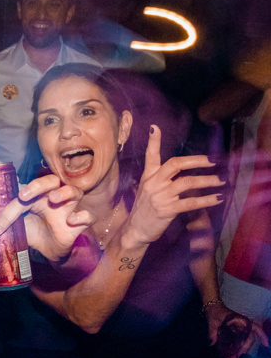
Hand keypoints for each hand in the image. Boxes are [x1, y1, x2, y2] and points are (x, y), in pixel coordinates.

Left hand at [0, 173, 94, 262]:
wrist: (51, 250)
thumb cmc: (35, 230)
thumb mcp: (16, 226)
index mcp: (36, 194)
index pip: (22, 195)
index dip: (7, 210)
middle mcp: (53, 195)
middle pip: (50, 181)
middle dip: (38, 185)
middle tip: (24, 195)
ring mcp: (69, 207)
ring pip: (74, 191)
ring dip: (64, 193)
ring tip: (54, 199)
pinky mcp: (80, 222)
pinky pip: (87, 215)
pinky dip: (82, 216)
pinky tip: (74, 220)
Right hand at [125, 125, 222, 247]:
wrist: (135, 229)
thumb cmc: (144, 209)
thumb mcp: (147, 190)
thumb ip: (161, 179)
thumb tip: (182, 171)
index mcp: (148, 177)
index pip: (150, 156)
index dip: (153, 142)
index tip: (155, 127)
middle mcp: (153, 183)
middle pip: (176, 164)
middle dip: (197, 160)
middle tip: (213, 160)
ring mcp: (160, 196)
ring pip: (188, 182)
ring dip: (208, 181)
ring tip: (221, 180)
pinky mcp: (167, 210)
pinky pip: (191, 202)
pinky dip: (207, 200)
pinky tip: (218, 198)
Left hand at [205, 304, 268, 357]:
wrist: (212, 308)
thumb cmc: (215, 312)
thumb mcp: (213, 322)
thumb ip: (212, 332)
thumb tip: (212, 343)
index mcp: (241, 321)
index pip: (255, 328)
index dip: (262, 335)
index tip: (266, 344)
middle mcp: (243, 326)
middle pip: (249, 339)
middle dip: (244, 350)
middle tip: (235, 357)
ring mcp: (240, 330)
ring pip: (244, 342)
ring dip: (239, 351)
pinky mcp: (235, 333)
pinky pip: (239, 342)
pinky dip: (235, 349)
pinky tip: (229, 356)